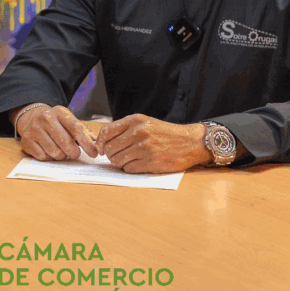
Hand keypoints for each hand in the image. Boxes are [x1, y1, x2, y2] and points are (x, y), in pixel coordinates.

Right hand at [15, 105, 98, 160]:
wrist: (30, 118)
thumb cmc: (55, 122)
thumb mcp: (68, 121)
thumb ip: (83, 131)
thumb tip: (96, 143)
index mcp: (59, 112)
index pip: (76, 128)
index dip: (86, 143)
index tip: (94, 153)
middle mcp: (45, 118)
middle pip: (65, 143)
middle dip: (74, 152)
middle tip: (75, 154)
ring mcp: (34, 129)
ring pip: (55, 152)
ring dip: (61, 156)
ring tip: (60, 150)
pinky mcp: (26, 141)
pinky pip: (43, 157)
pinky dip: (49, 157)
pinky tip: (48, 151)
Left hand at [94, 115, 209, 172]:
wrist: (189, 142)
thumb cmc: (164, 133)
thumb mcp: (144, 123)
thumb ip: (124, 129)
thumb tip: (102, 142)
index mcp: (135, 121)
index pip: (106, 132)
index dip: (100, 142)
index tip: (101, 148)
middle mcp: (138, 133)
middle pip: (109, 148)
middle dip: (110, 154)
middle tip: (117, 155)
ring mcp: (144, 148)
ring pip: (117, 160)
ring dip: (119, 162)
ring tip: (128, 159)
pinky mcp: (150, 163)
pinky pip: (128, 169)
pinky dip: (130, 168)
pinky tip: (138, 164)